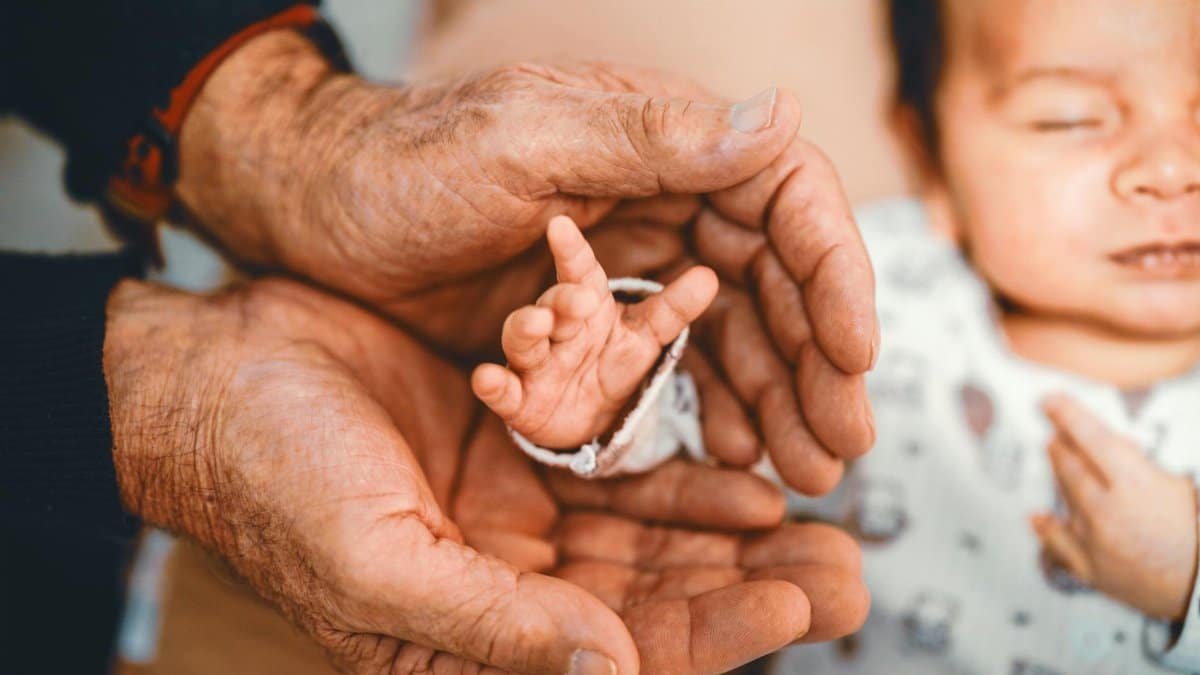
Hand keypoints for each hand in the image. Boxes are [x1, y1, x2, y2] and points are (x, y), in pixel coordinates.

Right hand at [104, 278, 866, 672]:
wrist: (216, 375)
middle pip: (655, 604)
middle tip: (846, 568)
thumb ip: (491, 626)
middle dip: (751, 589)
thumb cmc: (268, 477)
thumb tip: (608, 673)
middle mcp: (505, 587)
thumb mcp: (376, 562)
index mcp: (469, 639)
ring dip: (734, 534)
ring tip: (818, 518)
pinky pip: (618, 465)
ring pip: (651, 538)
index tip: (793, 598)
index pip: (615, 657)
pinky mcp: (520, 444)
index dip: (711, 633)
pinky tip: (743, 474)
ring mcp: (517, 514)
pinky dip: (680, 471)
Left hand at [176, 31, 877, 493]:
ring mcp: (632, 266)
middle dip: (816, 364)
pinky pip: (674, 369)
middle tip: (841, 445)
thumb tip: (780, 111)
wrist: (314, 212)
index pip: (785, 200)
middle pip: (775, 282)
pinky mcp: (596, 322)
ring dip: (775, 400)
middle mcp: (664, 201)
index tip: (854, 352)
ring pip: (734, 335)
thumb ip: (648, 138)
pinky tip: (725, 454)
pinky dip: (708, 410)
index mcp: (659, 144)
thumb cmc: (403, 163)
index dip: (832, 274)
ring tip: (804, 469)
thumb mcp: (521, 142)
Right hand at [472, 215, 716, 447]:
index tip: (560, 226)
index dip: (570, 249)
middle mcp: (555, 327)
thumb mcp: (647, 337)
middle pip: (551, 304)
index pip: (578, 271)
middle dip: (560, 300)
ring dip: (524, 329)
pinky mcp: (518, 399)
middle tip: (578, 300)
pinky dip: (491, 384)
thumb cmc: (613, 363)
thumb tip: (709, 276)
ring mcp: (533, 362)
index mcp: (586, 305)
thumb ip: (673, 309)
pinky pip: (500, 389)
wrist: (591, 417)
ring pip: (521, 339)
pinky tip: (486, 378)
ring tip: (536, 325)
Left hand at [1032, 395, 1196, 619]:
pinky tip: (1038, 517)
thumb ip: (1139, 464)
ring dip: (1059, 476)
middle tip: (1057, 434)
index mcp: (1135, 484)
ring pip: (1064, 498)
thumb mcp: (1178, 486)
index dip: (1068, 415)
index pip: (1092, 438)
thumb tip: (1112, 445)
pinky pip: (1057, 543)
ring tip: (1058, 461)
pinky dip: (1046, 528)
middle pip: (1071, 466)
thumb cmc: (1199, 537)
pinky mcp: (1090, 568)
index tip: (1051, 401)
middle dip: (1062, 445)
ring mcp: (1095, 540)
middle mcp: (1108, 510)